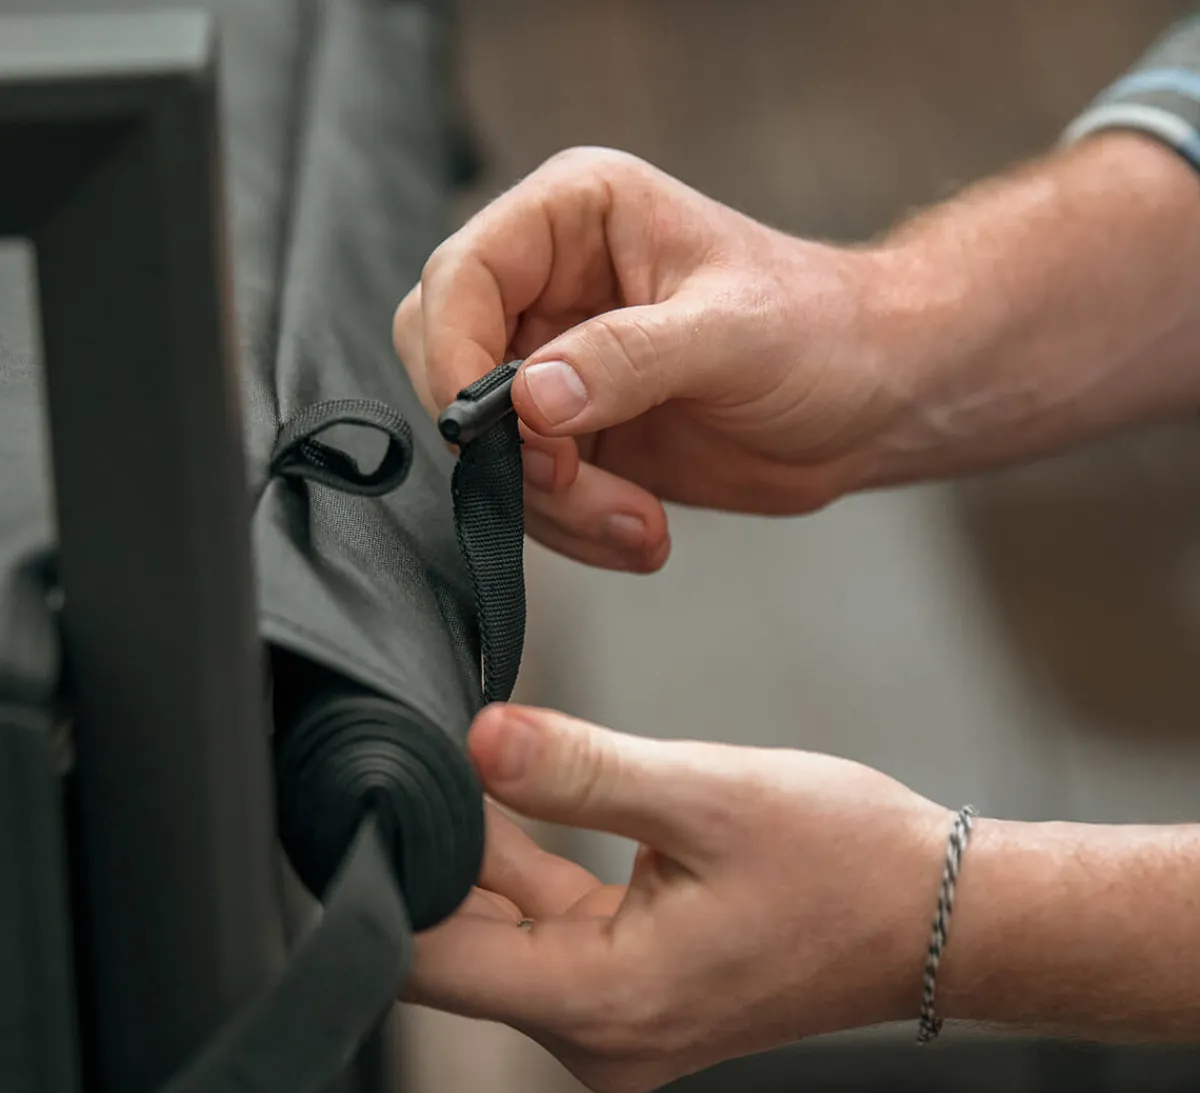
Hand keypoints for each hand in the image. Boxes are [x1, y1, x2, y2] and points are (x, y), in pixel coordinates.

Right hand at [393, 148, 911, 572]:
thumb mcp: (735, 333)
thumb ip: (629, 359)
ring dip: (552, 505)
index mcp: (576, 220)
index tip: (487, 433)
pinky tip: (644, 534)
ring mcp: (561, 367)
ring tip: (640, 525)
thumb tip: (528, 401)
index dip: (453, 357)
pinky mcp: (579, 436)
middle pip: (454, 366)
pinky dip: (575, 529)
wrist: (872, 399)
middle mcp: (553, 288)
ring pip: (491, 448)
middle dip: (506, 445)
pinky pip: (534, 494)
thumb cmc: (823, 331)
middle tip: (571, 481)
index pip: (462, 277)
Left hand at [407, 703, 951, 1092]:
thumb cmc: (844, 861)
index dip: (385, 876)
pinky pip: (547, 934)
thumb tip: (477, 737)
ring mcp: (614, 1019)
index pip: (426, 961)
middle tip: (411, 757)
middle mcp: (594, 1032)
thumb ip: (580, 771)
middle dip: (427, 858)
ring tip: (462, 765)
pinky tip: (517, 801)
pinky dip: (525, 874)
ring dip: (478, 860)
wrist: (936, 915)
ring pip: (499, 938)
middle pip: (455, 951)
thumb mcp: (705, 795)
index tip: (368, 796)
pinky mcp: (634, 993)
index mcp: (601, 998)